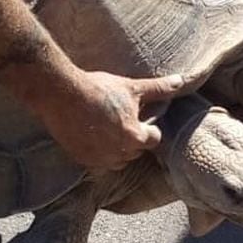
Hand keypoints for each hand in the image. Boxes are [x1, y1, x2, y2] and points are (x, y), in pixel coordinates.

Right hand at [40, 70, 188, 172]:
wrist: (61, 94)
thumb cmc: (98, 90)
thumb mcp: (132, 87)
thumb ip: (158, 89)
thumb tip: (181, 81)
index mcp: (135, 138)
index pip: (154, 138)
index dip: (148, 125)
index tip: (138, 114)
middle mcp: (119, 155)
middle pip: (136, 149)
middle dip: (133, 136)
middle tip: (120, 117)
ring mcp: (99, 160)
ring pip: (118, 158)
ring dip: (117, 146)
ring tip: (106, 125)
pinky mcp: (81, 160)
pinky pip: (98, 160)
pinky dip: (98, 150)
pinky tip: (92, 132)